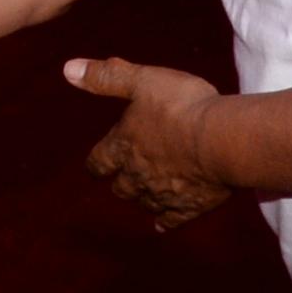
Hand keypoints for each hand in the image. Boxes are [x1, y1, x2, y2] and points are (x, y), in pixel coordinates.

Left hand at [67, 57, 228, 230]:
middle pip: (121, 187)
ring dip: (142, 198)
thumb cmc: (182, 106)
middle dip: (120, 181)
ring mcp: (163, 194)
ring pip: (143, 203)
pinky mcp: (189, 207)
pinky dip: (165, 221)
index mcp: (123, 145)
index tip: (95, 166)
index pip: (98, 162)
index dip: (96, 164)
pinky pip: (171, 220)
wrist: (223, 140)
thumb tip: (68, 68)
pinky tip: (162, 224)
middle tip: (123, 177)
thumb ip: (106, 76)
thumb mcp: (141, 81)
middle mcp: (138, 175)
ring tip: (144, 193)